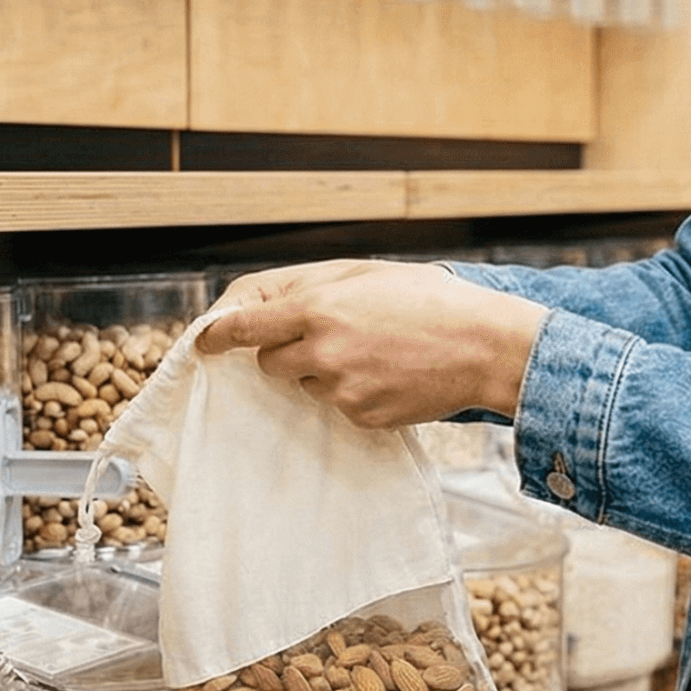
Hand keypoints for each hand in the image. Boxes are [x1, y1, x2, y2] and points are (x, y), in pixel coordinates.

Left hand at [198, 260, 549, 427]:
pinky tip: (389, 374)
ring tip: (374, 352)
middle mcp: (322, 352)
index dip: (217, 335)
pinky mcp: (364, 416)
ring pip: (308, 385)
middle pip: (270, 363)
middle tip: (324, 338)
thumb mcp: (365, 274)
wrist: (485, 346)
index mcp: (317, 308)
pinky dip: (356, 392)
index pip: (243, 327)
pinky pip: (341, 407)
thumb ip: (308, 287)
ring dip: (324, 372)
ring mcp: (342, 390)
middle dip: (284, 352)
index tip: (205, 343)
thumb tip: (259, 305)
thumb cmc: (429, 300)